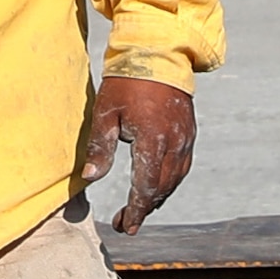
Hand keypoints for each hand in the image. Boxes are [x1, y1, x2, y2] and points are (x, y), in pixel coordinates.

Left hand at [77, 75, 196, 234]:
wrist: (158, 52)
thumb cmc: (126, 81)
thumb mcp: (106, 113)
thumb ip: (101, 147)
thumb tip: (90, 177)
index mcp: (152, 139)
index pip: (145, 187)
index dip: (136, 210)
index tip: (125, 226)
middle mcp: (174, 142)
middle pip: (162, 188)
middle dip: (145, 208)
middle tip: (126, 222)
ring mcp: (185, 137)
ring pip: (175, 179)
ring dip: (158, 197)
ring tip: (139, 207)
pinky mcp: (189, 131)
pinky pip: (182, 166)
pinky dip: (169, 181)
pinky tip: (157, 185)